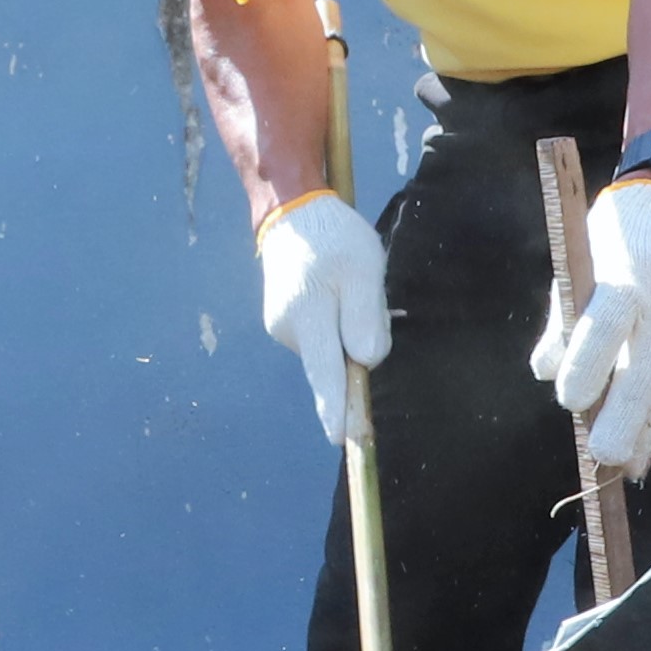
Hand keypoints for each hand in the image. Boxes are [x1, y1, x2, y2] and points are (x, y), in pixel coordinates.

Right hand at [253, 192, 392, 447]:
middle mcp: (289, 331)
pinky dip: (337, 322)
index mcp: (307, 318)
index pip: (326, 373)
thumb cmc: (333, 237)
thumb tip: (365, 361)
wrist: (292, 211)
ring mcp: (283, 328)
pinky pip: (323, 334)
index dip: (336, 407)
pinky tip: (336, 289)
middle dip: (359, 345)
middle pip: (336, 360)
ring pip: (332, 347)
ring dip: (349, 328)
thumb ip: (365, 317)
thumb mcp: (363, 269)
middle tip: (367, 293)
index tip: (340, 439)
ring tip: (348, 283)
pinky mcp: (285, 322)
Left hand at [536, 177, 650, 475]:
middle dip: (625, 419)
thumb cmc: (611, 240)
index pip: (606, 327)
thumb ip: (562, 319)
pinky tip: (645, 439)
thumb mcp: (578, 263)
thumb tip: (546, 371)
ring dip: (646, 427)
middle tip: (604, 458)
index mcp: (625, 277)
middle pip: (648, 369)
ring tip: (624, 464)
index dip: (588, 368)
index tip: (571, 402)